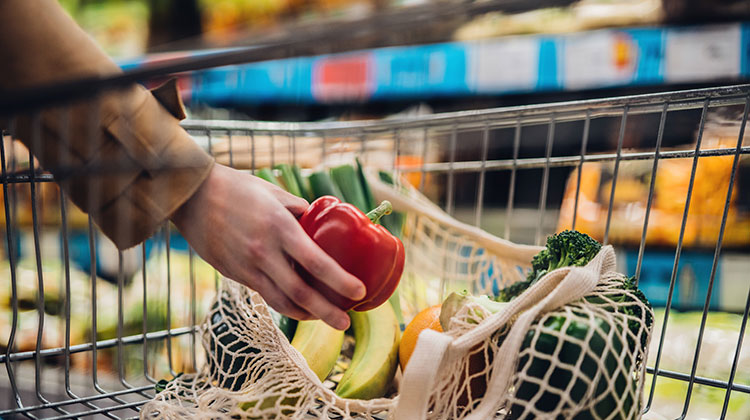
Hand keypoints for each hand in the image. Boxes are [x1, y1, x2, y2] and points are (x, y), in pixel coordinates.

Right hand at [170, 164, 364, 329]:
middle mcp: (264, 252)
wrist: (192, 196)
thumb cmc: (237, 188)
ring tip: (325, 318)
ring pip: (281, 302)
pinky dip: (285, 304)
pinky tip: (299, 307)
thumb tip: (319, 224)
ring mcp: (247, 266)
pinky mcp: (234, 274)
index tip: (358, 291)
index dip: (339, 281)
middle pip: (300, 293)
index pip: (316, 262)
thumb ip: (299, 210)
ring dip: (306, 314)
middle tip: (346, 324)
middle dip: (327, 312)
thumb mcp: (274, 192)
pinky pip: (265, 295)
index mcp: (279, 227)